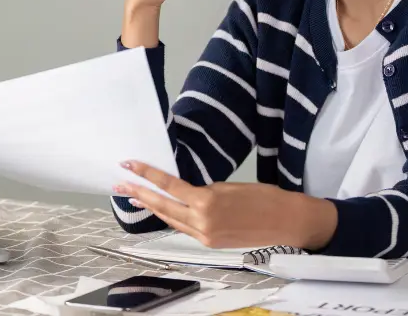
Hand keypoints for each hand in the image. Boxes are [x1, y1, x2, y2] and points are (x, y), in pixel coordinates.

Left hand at [115, 161, 336, 250]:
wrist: (288, 222)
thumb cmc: (266, 198)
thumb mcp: (231, 187)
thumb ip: (206, 191)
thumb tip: (190, 193)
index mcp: (207, 202)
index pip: (169, 186)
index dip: (147, 175)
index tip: (129, 165)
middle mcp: (202, 222)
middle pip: (163, 206)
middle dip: (140, 194)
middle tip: (119, 184)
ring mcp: (205, 235)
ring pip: (171, 219)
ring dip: (152, 208)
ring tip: (134, 198)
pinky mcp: (211, 243)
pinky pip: (184, 228)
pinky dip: (171, 217)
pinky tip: (163, 210)